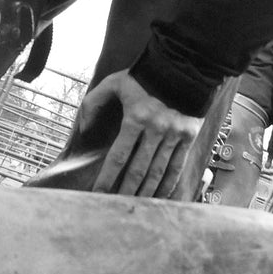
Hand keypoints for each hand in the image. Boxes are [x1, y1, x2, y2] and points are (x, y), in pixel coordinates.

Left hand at [78, 70, 202, 196]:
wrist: (185, 66)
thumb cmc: (146, 74)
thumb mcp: (115, 82)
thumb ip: (94, 102)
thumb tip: (83, 128)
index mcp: (136, 118)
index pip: (118, 156)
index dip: (108, 178)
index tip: (98, 194)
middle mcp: (156, 130)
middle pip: (138, 169)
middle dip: (125, 190)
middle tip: (115, 206)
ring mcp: (174, 135)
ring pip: (159, 171)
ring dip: (146, 191)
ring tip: (136, 206)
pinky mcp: (188, 136)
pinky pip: (178, 166)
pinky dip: (169, 183)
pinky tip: (160, 195)